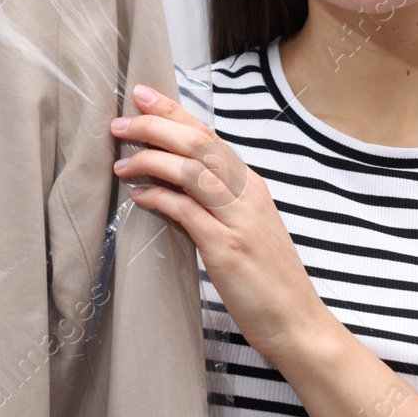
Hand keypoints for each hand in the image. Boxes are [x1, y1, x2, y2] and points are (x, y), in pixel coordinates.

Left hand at [111, 84, 327, 361]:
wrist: (297, 322)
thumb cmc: (267, 277)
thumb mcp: (244, 227)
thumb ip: (213, 202)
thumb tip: (168, 184)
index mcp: (252, 185)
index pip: (208, 136)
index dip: (173, 111)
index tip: (141, 95)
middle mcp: (248, 194)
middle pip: (197, 144)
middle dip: (154, 126)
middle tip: (119, 122)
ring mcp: (239, 219)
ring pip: (191, 171)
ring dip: (151, 160)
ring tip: (121, 163)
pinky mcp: (227, 248)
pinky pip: (187, 211)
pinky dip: (159, 198)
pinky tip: (138, 196)